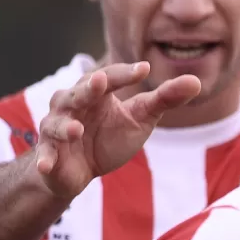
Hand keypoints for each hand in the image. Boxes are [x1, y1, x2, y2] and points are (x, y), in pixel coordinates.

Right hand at [35, 62, 200, 198]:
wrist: (82, 170)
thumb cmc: (110, 136)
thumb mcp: (141, 118)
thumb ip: (164, 99)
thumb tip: (196, 81)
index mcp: (96, 91)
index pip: (110, 77)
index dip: (125, 74)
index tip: (146, 70)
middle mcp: (71, 104)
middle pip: (78, 93)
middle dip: (87, 89)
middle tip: (99, 83)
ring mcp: (56, 129)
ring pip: (56, 123)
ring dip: (65, 126)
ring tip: (76, 129)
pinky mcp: (48, 154)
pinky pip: (44, 155)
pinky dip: (44, 159)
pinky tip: (46, 165)